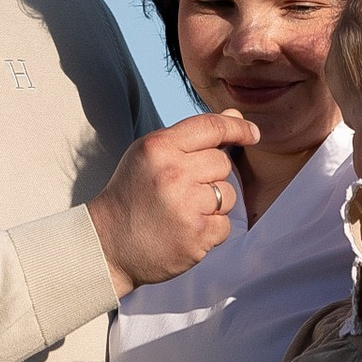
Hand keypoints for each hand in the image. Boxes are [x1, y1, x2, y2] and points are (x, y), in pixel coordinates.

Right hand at [89, 114, 258, 293]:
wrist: (107, 245)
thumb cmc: (131, 196)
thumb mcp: (148, 156)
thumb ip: (190, 137)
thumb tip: (235, 117)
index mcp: (159, 147)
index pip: (211, 127)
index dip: (238, 128)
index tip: (253, 134)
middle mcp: (173, 173)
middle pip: (223, 163)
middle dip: (210, 176)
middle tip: (182, 190)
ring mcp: (186, 206)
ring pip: (228, 194)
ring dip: (212, 204)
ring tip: (182, 212)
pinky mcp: (196, 236)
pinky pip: (225, 225)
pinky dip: (210, 230)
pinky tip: (185, 231)